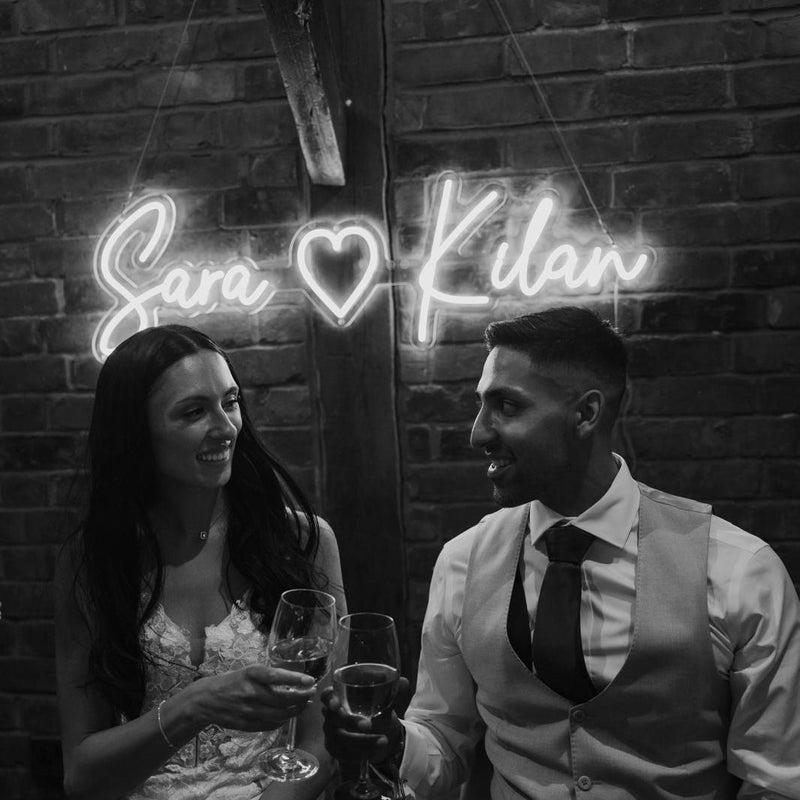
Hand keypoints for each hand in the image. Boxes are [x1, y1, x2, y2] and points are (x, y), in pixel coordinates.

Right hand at [193, 664, 315, 731]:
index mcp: (251, 675)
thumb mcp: (249, 671)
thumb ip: (269, 676)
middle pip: (282, 699)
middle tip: (312, 693)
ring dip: (296, 710)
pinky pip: (270, 725)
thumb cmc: (232, 681)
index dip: (295, 679)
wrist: (206, 700)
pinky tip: (289, 715)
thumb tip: (295, 680)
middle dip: (302, 697)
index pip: (276, 676)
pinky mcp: (246, 725)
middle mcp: (250, 692)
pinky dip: (283, 721)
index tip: (311, 680)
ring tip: (305, 704)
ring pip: (279, 714)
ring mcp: (248, 711)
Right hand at [321, 676, 409, 763]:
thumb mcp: (384, 699)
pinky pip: (344, 753)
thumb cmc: (375, 709)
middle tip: (368, 725)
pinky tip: (373, 753)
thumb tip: (405, 683)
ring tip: (383, 741)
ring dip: (362, 741)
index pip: (327, 695)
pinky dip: (360, 753)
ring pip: (341, 738)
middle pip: (334, 718)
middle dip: (351, 722)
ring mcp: (331, 732)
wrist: (378, 731)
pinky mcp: (335, 748)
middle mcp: (331, 714)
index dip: (329, 699)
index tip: (337, 704)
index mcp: (340, 696)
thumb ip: (393, 690)